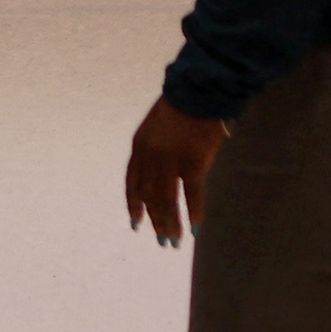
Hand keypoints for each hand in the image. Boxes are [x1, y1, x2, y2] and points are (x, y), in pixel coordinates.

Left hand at [125, 97, 228, 244]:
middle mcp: (151, 157)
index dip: (134, 205)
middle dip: (156, 221)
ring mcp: (171, 161)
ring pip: (168, 200)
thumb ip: (154, 148)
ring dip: (171, 224)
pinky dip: (193, 213)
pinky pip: (192, 194)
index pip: (132, 182)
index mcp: (139, 146)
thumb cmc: (181, 103)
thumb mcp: (156, 123)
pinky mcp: (193, 162)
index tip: (136, 224)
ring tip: (174, 241)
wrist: (199, 90)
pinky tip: (196, 229)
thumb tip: (163, 173)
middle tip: (162, 240)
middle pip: (150, 196)